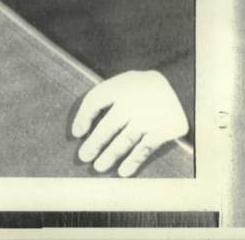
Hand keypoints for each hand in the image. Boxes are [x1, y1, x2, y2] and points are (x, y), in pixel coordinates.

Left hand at [72, 70, 188, 176]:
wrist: (179, 85)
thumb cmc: (139, 88)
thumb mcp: (121, 83)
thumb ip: (103, 99)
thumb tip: (80, 128)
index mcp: (119, 86)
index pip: (95, 100)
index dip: (83, 117)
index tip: (76, 134)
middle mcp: (133, 101)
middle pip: (108, 125)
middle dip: (95, 143)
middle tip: (83, 157)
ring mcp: (149, 117)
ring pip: (125, 140)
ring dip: (110, 155)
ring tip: (98, 167)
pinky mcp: (164, 130)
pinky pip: (145, 149)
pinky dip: (133, 161)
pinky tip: (122, 172)